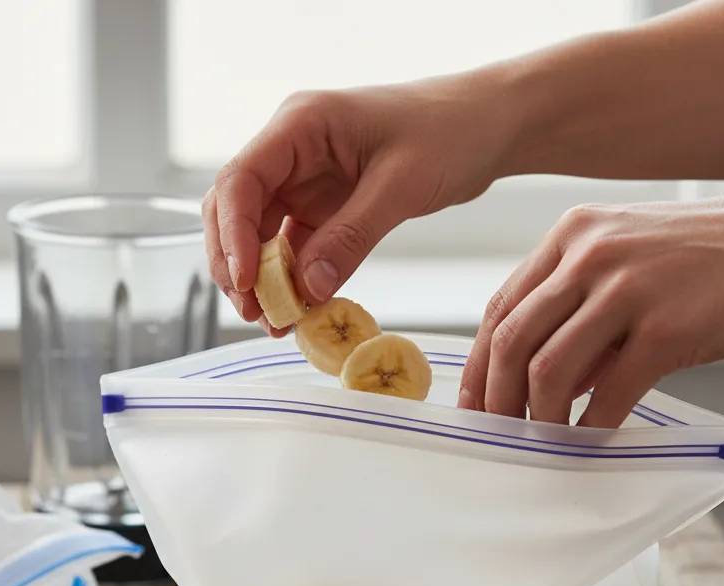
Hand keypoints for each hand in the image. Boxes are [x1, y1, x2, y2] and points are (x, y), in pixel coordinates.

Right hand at [204, 74, 512, 334]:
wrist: (490, 125)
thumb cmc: (452, 130)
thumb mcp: (401, 185)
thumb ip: (351, 236)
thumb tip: (308, 288)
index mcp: (300, 125)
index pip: (240, 181)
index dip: (233, 234)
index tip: (246, 281)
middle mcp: (291, 152)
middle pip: (235, 211)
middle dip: (237, 264)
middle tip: (254, 312)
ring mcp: (304, 181)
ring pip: (259, 235)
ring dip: (261, 280)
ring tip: (275, 322)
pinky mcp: (323, 208)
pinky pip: (292, 250)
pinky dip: (291, 281)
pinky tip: (297, 312)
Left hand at [458, 194, 723, 427]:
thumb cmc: (708, 260)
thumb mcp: (626, 267)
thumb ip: (576, 316)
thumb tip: (539, 382)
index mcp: (572, 236)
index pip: (501, 307)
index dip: (477, 364)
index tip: (473, 403)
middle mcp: (590, 254)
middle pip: (512, 340)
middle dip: (497, 398)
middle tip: (500, 432)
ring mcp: (627, 288)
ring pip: (548, 369)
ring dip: (539, 417)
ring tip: (544, 439)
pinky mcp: (666, 327)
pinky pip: (607, 393)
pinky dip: (589, 426)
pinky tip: (588, 440)